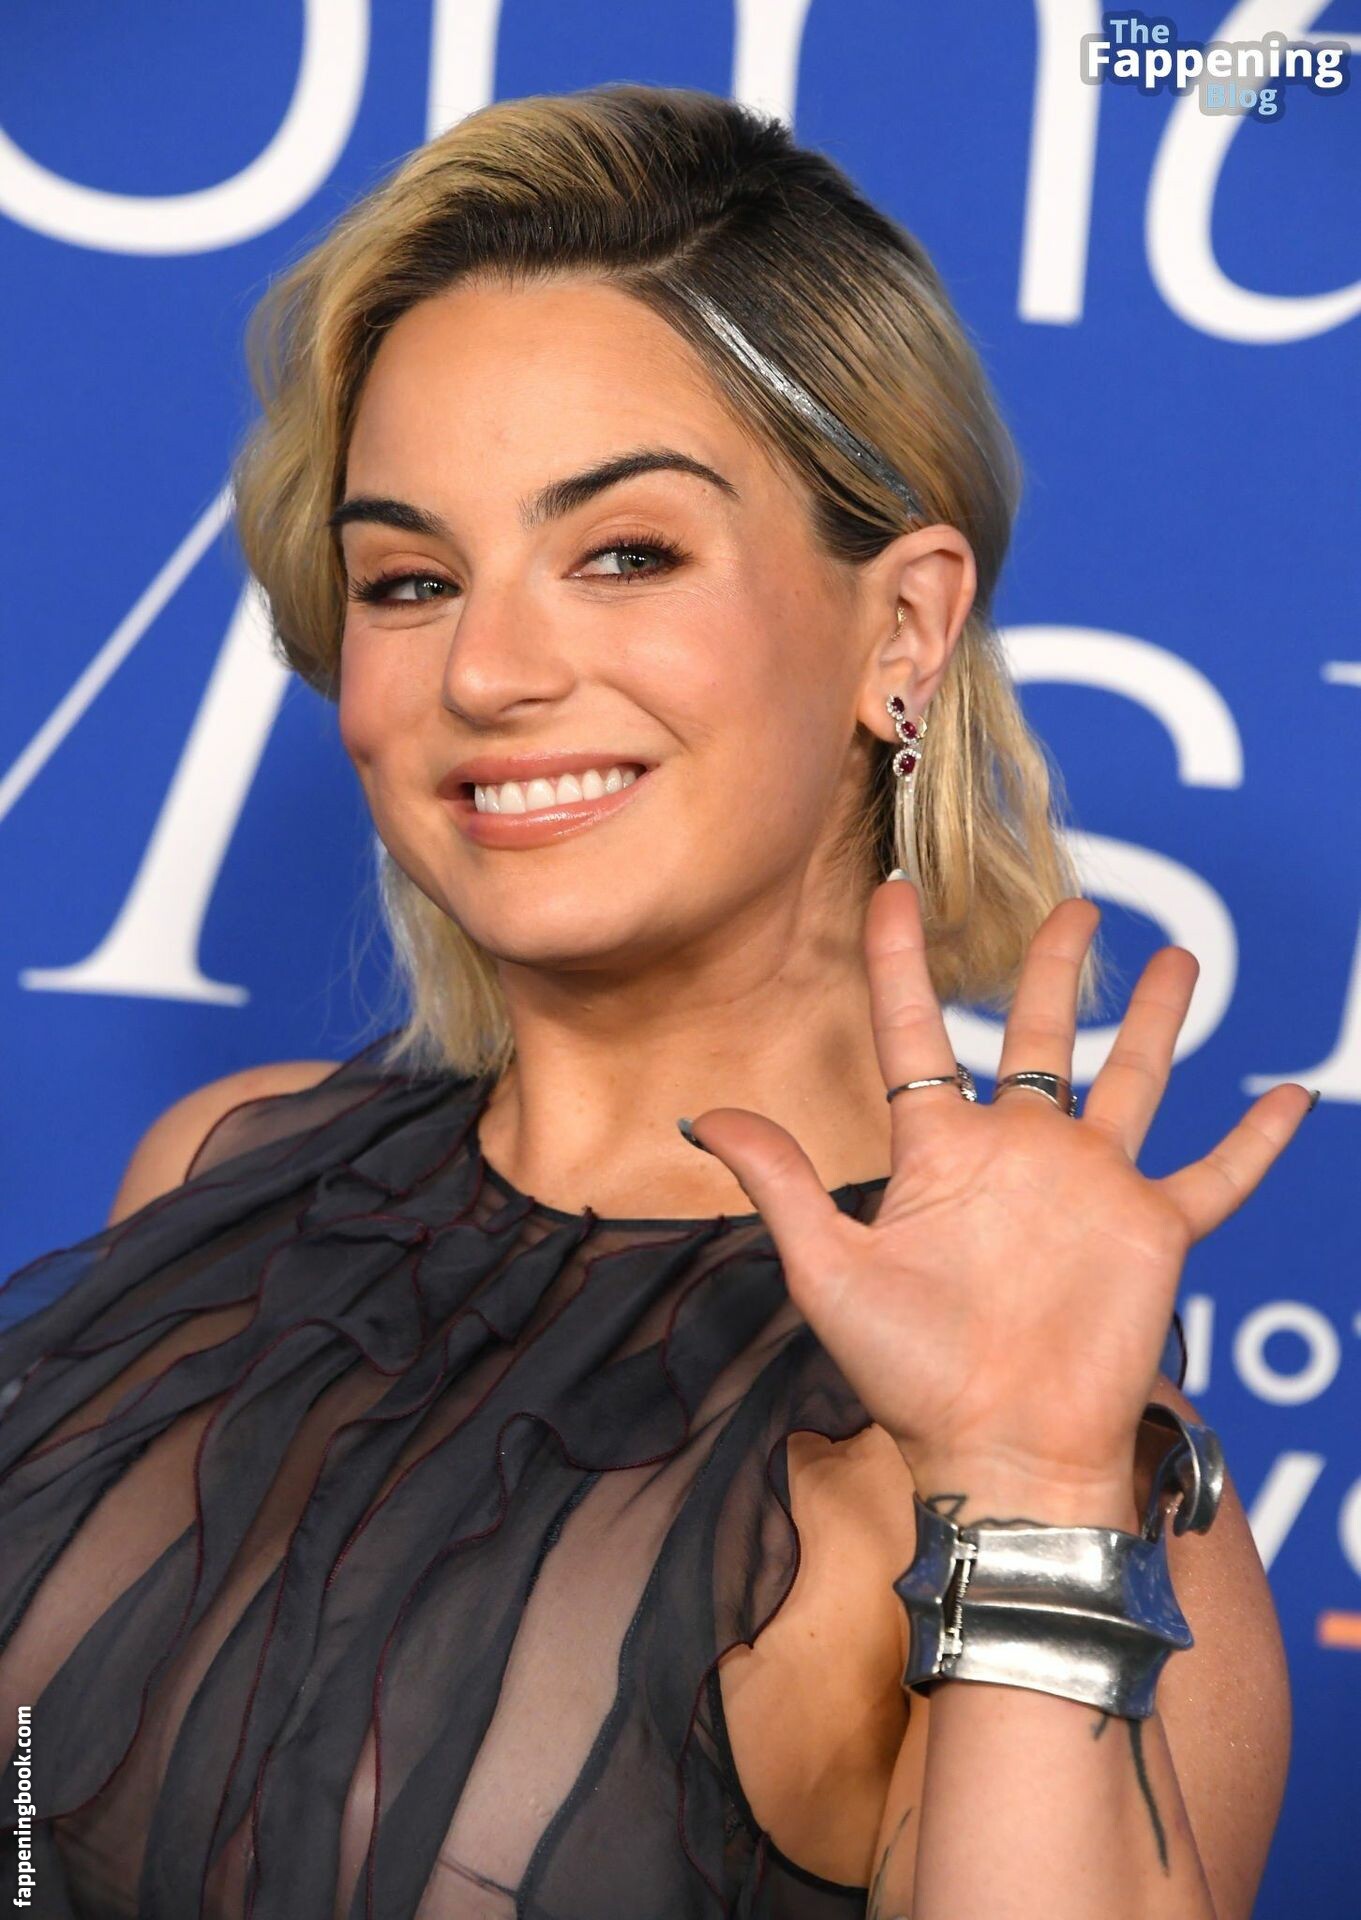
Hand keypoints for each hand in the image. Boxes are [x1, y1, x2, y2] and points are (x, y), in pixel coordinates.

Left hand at [682, 882, 1313, 1510]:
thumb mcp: (827, 1270)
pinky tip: (1290, 1098)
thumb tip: (705, 1112)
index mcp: (939, 1153)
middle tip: (1072, 908)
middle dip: (1054, 968)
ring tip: (1177, 958)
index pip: (914, 1032)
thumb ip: (782, 1183)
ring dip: (1156, 1021)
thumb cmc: (907, 1374)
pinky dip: (1256, 1142)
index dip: (901, 960)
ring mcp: (1090, 1188)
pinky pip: (1216, 1177)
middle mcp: (1018, 1154)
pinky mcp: (1152, 1231)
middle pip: (1037, 1034)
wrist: (1001, 1452)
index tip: (892, 889)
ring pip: (1131, 1080)